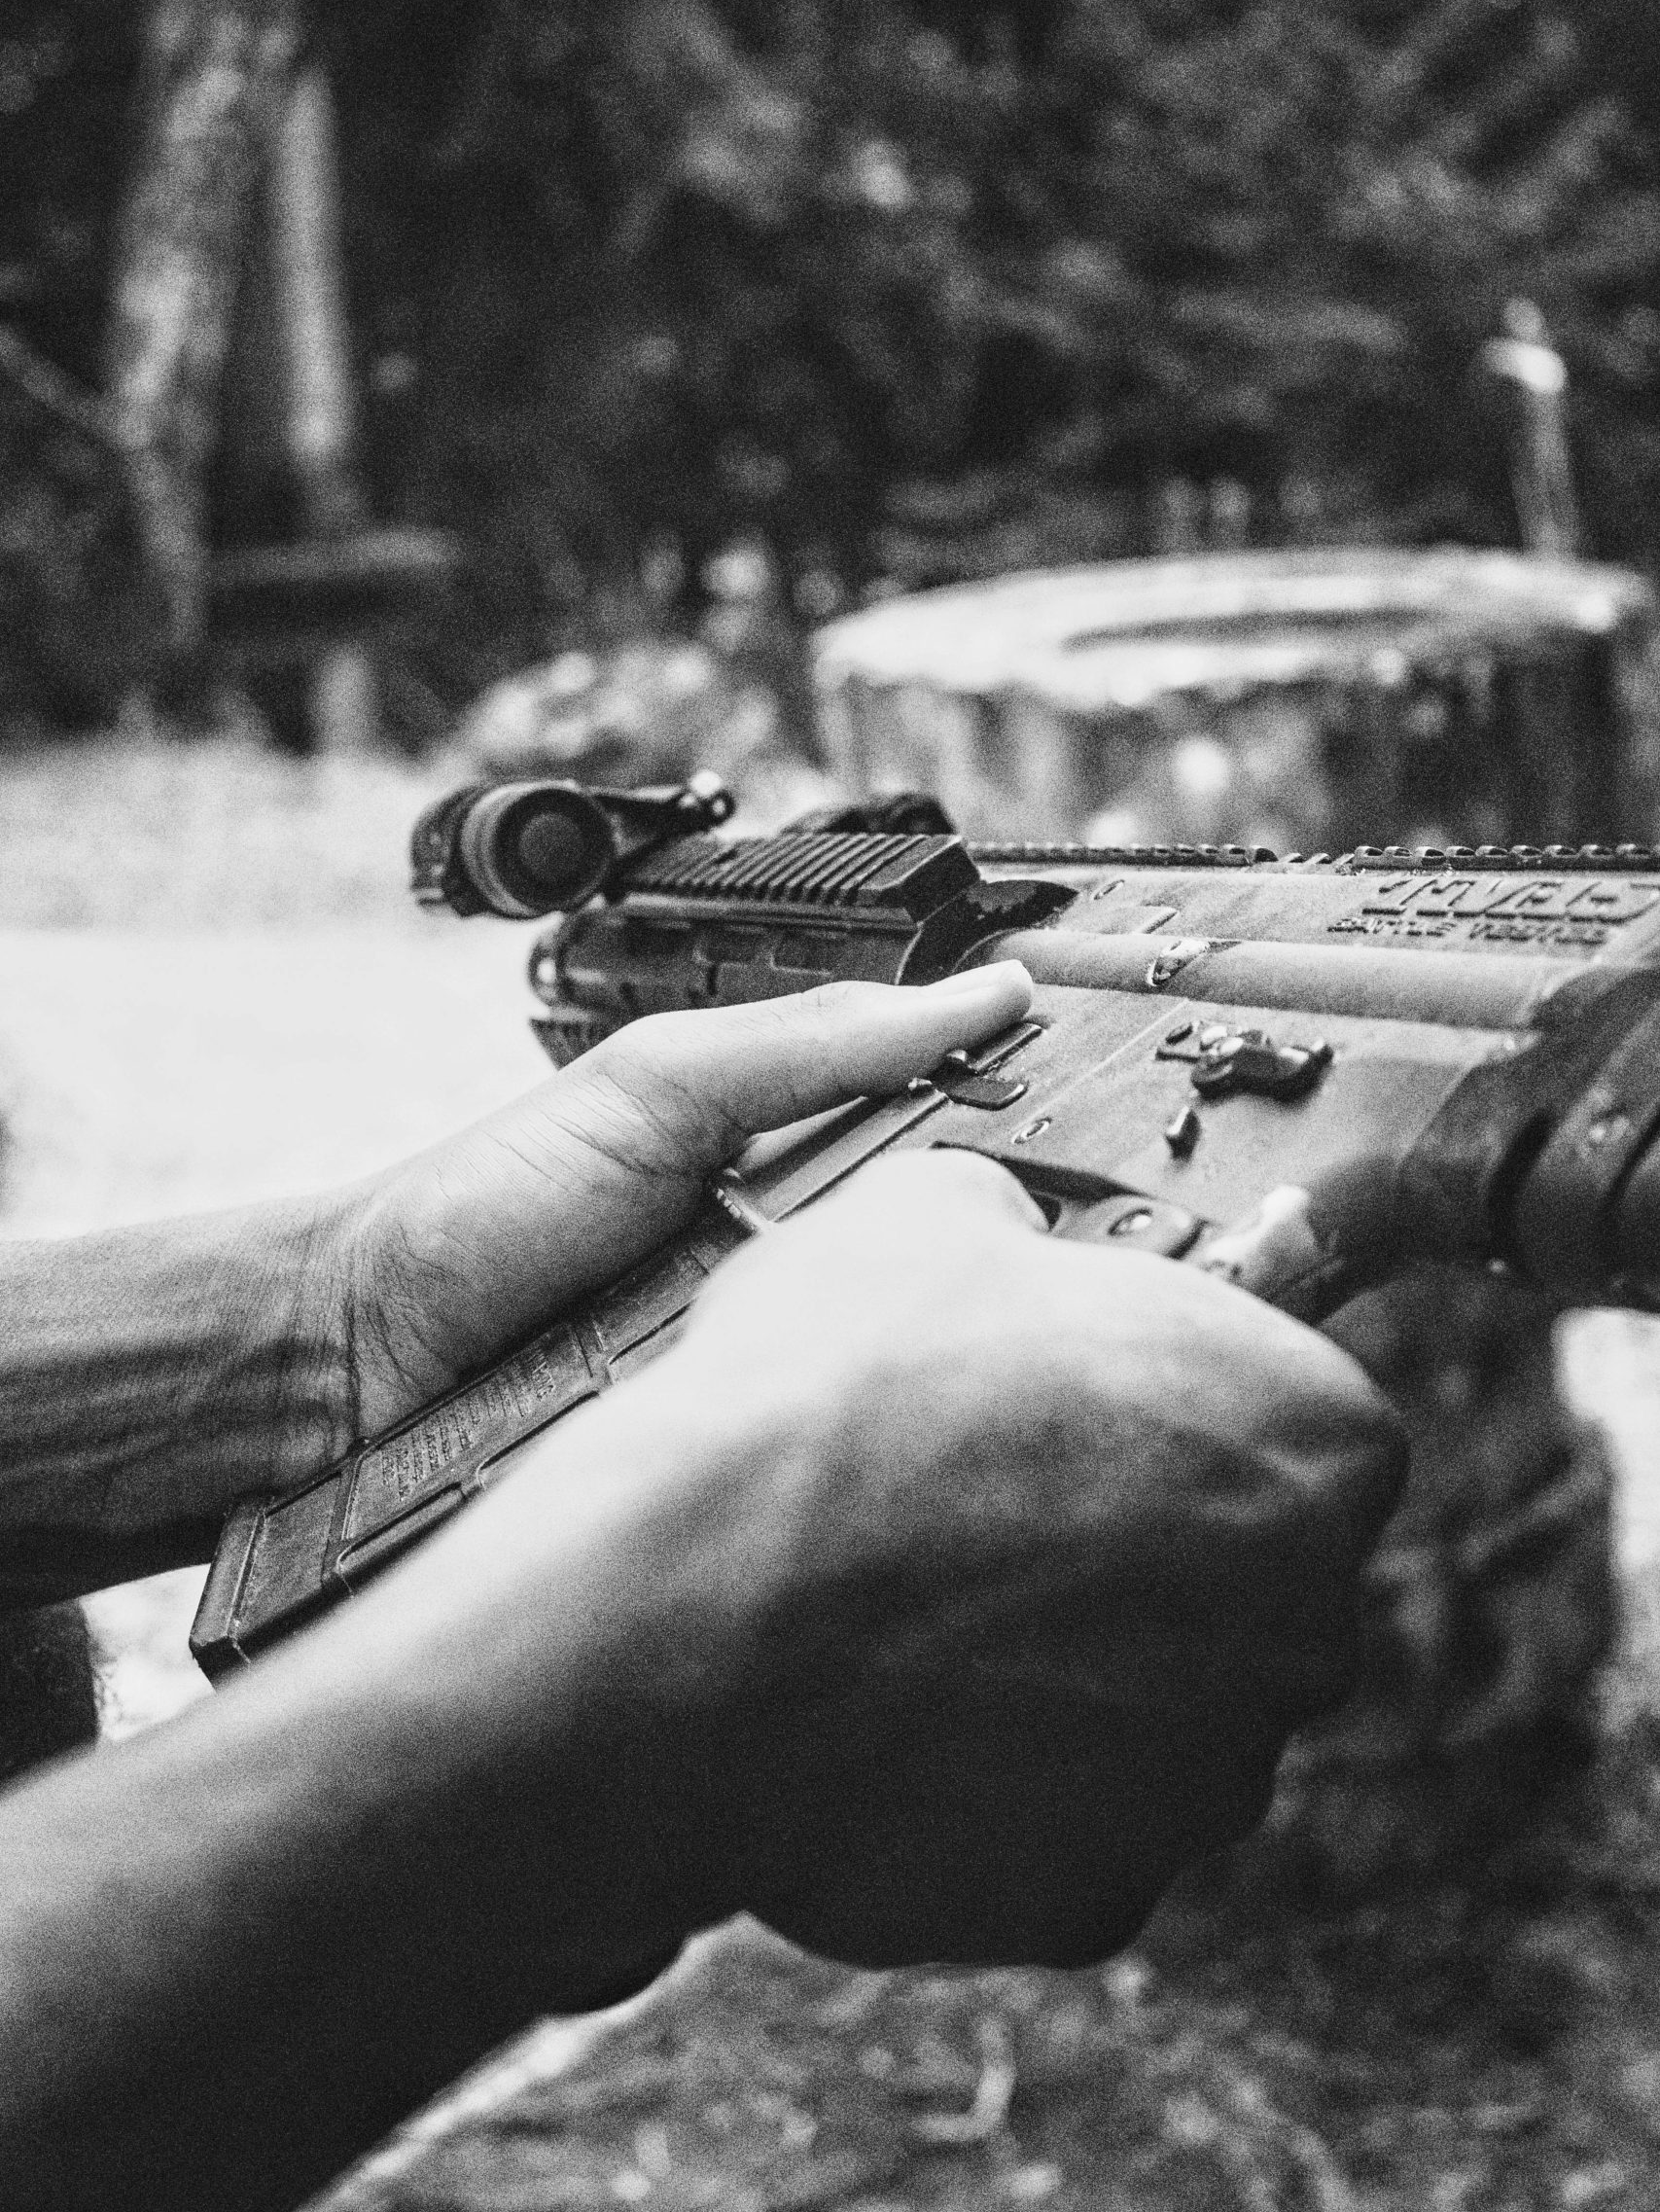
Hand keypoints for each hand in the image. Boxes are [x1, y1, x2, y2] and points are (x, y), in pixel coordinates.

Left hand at [338, 965, 1037, 1438]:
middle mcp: (807, 1278)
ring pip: (904, 1384)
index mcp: (802, 1172)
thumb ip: (815, 1042)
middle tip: (1046, 1282)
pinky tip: (882, 1456)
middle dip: (991, 1283)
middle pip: (949, 1282)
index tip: (1128, 1153)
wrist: (360, 1362)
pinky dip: (849, 1458)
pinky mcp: (740, 1471)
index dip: (1038, 1157)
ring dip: (926, 1379)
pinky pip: (827, 1466)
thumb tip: (982, 991)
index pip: (958, 1159)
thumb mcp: (661, 1087)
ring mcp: (775, 1378)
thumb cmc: (490, 1206)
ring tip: (975, 1371)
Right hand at [606, 1147, 1407, 1967]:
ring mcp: (1208, 1779)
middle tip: (983, 1499)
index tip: (1078, 1399)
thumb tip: (996, 1233)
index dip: (1174, 1398)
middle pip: (1243, 1574)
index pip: (1292, 1415)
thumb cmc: (832, 1397)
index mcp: (1314, 1436)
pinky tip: (885, 1712)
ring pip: (1156, 1708)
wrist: (695, 1614)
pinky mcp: (1100, 1896)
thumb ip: (1017, 1223)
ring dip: (1065, 1665)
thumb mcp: (924, 1215)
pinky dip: (991, 1779)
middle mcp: (1310, 1624)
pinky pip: (1061, 1822)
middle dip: (1135, 1542)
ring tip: (906, 1606)